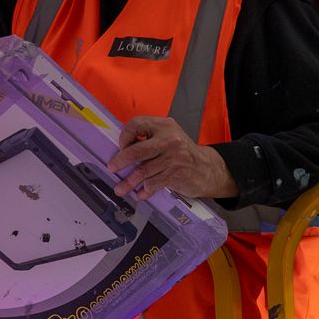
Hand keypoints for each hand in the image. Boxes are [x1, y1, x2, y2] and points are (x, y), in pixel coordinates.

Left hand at [109, 116, 234, 202]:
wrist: (207, 168)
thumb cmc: (182, 153)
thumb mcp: (169, 136)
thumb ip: (150, 138)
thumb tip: (122, 150)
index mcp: (164, 126)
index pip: (136, 124)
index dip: (125, 136)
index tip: (121, 147)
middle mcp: (169, 140)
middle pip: (137, 151)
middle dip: (120, 161)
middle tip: (112, 168)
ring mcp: (173, 158)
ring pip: (143, 171)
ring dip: (129, 182)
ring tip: (120, 189)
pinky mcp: (175, 174)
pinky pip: (152, 184)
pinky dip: (144, 191)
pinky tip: (140, 194)